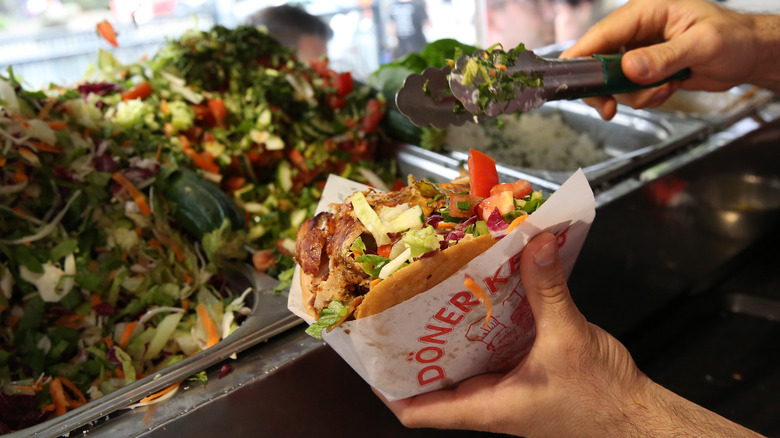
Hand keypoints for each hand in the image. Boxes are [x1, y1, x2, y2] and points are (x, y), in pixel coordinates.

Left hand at [375, 232, 764, 437]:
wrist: (638, 418)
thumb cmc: (603, 401)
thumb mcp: (570, 338)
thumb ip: (548, 288)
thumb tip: (534, 242)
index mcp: (488, 407)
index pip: (417, 412)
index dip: (387, 388)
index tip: (369, 359)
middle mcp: (490, 402)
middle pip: (433, 383)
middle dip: (414, 349)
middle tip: (398, 312)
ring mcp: (506, 391)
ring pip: (462, 364)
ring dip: (448, 334)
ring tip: (432, 297)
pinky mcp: (524, 376)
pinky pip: (491, 351)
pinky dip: (483, 327)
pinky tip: (482, 297)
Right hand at [560, 0, 779, 119]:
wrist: (749, 55)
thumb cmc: (734, 37)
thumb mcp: (702, 44)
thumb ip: (664, 57)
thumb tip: (630, 67)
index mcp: (647, 11)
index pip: (603, 32)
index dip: (582, 54)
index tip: (569, 77)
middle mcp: (638, 31)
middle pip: (599, 59)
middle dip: (604, 86)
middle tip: (609, 107)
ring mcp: (641, 52)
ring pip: (614, 80)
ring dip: (635, 94)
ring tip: (664, 89)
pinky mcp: (646, 70)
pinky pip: (630, 90)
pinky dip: (646, 97)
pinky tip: (667, 89)